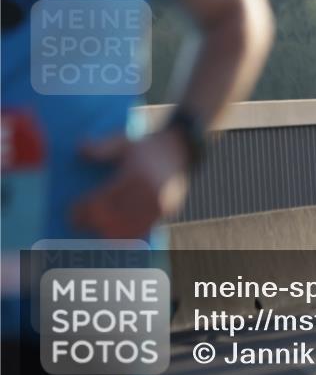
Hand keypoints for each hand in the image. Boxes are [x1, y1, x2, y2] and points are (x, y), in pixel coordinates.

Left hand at [72, 130, 188, 238]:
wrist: (184, 147)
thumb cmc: (149, 145)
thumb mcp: (125, 141)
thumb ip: (102, 147)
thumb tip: (79, 150)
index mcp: (137, 175)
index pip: (103, 200)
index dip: (84, 210)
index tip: (71, 213)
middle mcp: (150, 192)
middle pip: (113, 217)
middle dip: (92, 222)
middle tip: (78, 222)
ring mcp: (161, 204)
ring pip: (128, 227)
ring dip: (107, 230)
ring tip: (96, 227)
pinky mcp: (168, 210)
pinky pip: (143, 228)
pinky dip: (126, 233)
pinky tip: (115, 230)